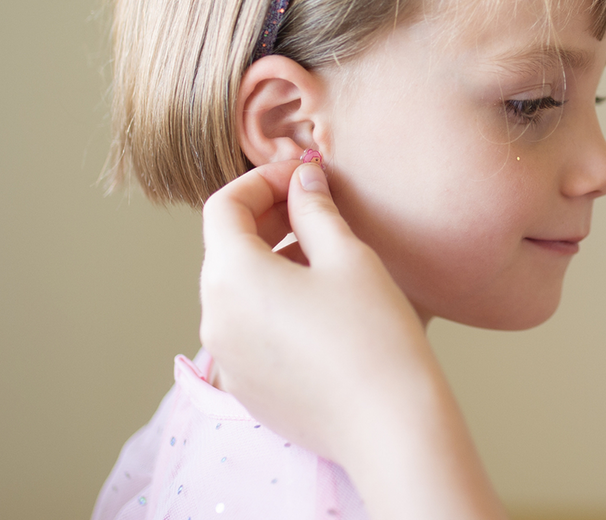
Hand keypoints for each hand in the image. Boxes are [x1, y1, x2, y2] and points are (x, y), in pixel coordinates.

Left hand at [200, 159, 431, 460]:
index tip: (303, 176)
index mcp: (230, 277)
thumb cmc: (372, 333)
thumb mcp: (346, 256)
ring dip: (269, 257)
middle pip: (226, 246)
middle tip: (313, 204)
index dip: (262, 181)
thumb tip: (302, 179)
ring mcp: (225, 358)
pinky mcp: (245, 386)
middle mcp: (214, 317)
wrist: (391, 428)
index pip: (224, 206)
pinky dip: (269, 299)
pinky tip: (315, 300)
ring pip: (235, 287)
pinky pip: (245, 325)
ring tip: (320, 250)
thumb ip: (314, 208)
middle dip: (266, 217)